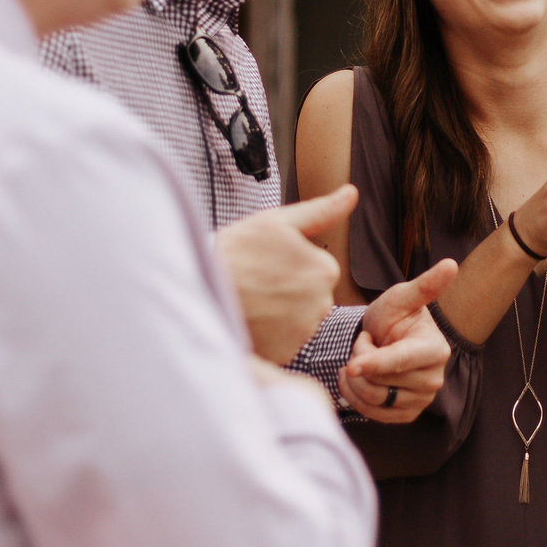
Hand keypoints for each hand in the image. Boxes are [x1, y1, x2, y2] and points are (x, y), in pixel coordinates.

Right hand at [216, 187, 352, 365]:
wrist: (196, 291)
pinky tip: (249, 317)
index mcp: (325, 270)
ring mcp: (302, 332)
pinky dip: (268, 332)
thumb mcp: (276, 222)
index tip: (267, 262)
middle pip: (309, 295)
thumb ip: (321, 211)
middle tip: (256, 280)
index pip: (317, 269)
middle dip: (287, 289)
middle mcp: (322, 304)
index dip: (290, 264)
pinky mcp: (283, 353)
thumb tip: (351, 193)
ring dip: (278, 312)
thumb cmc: (233, 253)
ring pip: (296, 319)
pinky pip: (282, 341)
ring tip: (250, 298)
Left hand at [341, 260, 457, 423]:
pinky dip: (355, 397)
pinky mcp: (406, 414)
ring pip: (374, 400)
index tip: (351, 365)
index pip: (400, 361)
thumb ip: (424, 286)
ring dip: (355, 380)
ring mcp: (421, 400)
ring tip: (360, 358)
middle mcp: (434, 379)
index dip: (375, 363)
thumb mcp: (402, 298)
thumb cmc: (395, 315)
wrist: (387, 338)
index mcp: (435, 350)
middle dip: (361, 360)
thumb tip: (451, 264)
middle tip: (367, 340)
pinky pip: (372, 414)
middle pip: (383, 383)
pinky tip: (357, 377)